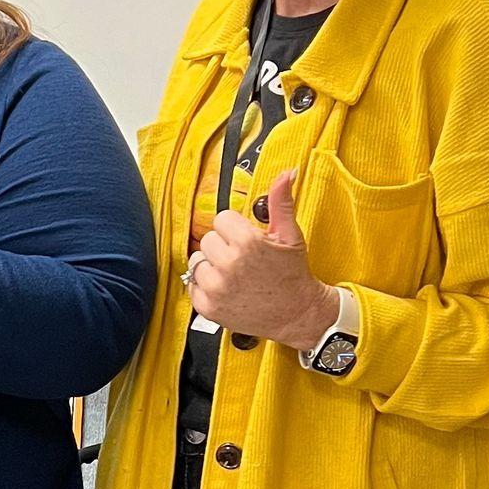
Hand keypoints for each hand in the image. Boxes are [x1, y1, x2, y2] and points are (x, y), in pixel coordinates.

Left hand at [187, 170, 336, 348]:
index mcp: (247, 242)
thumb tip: (284, 175)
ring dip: (212, 265)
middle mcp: (229, 265)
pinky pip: (192, 285)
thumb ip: (280, 202)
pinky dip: (205, 287)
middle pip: (208, 239)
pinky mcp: (208, 306)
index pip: (222, 219)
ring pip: (197, 260)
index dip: (235, 229)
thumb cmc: (292, 276)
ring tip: (234, 274)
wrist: (297, 314)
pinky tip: (227, 289)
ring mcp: (216, 288)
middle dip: (223, 246)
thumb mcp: (290, 235)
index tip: (247, 240)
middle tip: (243, 259)